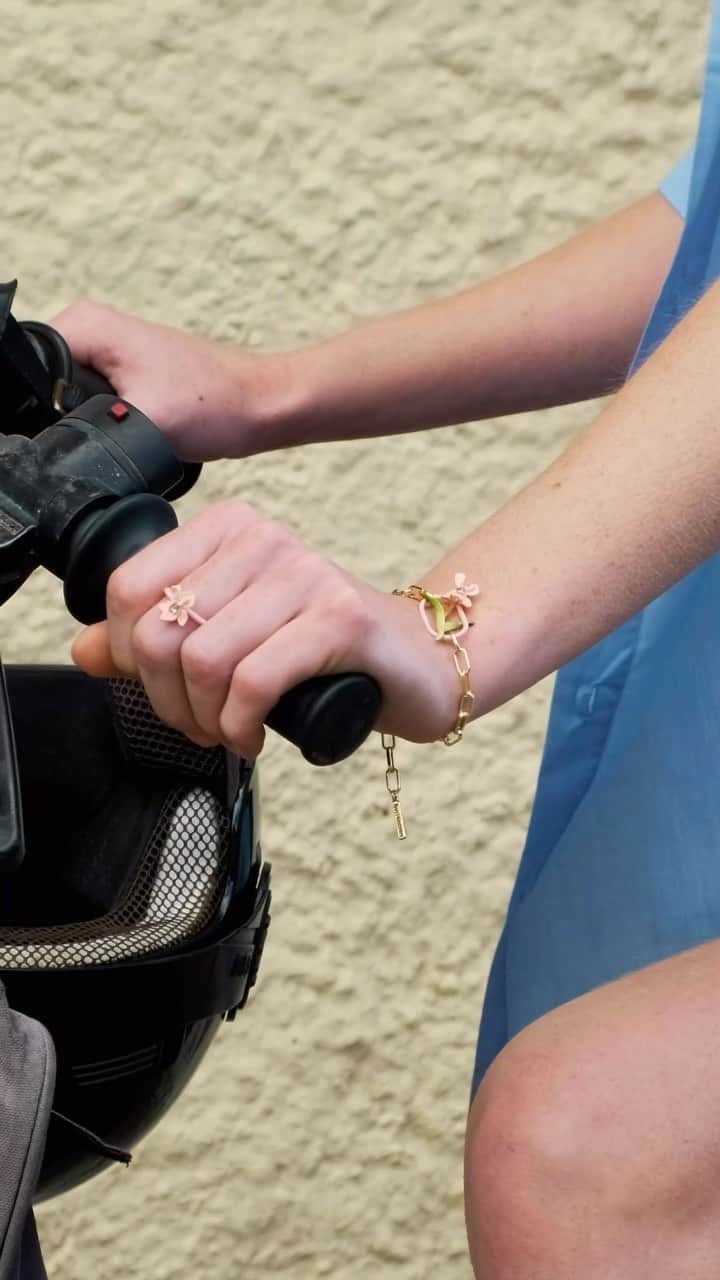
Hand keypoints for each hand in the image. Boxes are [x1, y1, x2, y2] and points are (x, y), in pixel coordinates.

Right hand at [51, 301, 287, 461]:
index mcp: (84, 325)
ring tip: (126, 431)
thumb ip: (85, 433)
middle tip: (106, 434)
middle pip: (40, 385)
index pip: (24, 367)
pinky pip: (88, 402)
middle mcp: (88, 328)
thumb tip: (56, 452)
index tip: (71, 429)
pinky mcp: (120, 373)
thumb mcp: (139, 425)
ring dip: (83, 424)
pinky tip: (128, 433)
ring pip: (62, 398)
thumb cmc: (215, 406)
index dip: (34, 408)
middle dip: (59, 418)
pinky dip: (103, 423)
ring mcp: (104, 351)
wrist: (260, 407)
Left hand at [71, 500, 459, 757]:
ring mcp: (305, 574)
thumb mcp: (232, 634)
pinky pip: (254, 680)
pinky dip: (240, 725)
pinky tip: (255, 736)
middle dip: (167, 699)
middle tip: (199, 726)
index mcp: (229, 529)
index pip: (130, 588)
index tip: (164, 690)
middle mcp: (264, 539)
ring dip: (205, 719)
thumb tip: (85, 651)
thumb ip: (157, 638)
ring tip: (228, 733)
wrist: (417, 660)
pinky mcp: (340, 617)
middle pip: (160, 630)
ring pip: (203, 659)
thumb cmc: (322, 649)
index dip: (127, 655)